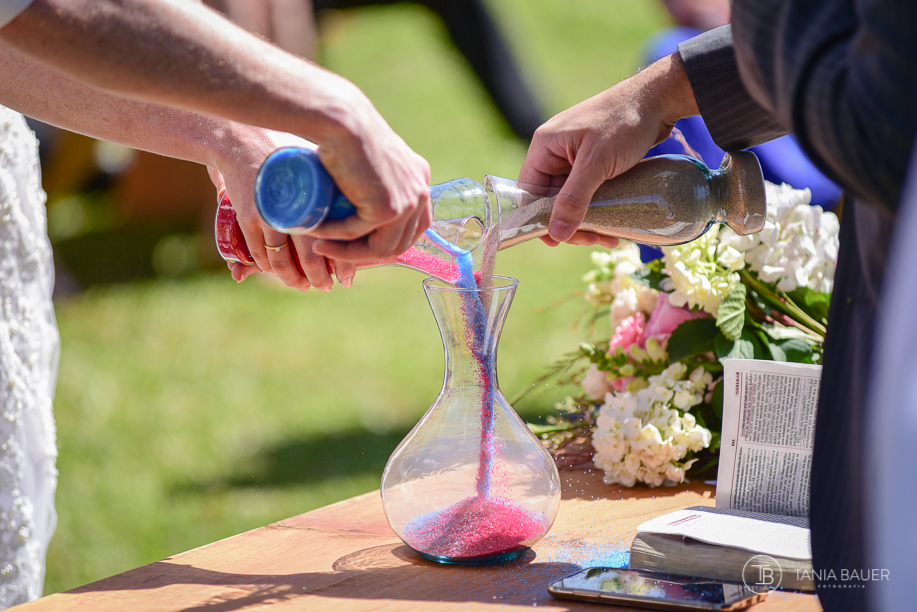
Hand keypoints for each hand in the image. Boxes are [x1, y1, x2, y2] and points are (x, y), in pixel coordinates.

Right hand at [208, 130, 355, 291]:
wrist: (242, 138)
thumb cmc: (284, 153)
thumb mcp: (314, 167)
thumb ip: (331, 193)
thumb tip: (358, 219)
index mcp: (317, 198)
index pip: (336, 240)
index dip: (343, 264)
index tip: (347, 278)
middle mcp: (294, 209)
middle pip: (311, 257)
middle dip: (319, 278)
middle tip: (325, 286)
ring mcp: (269, 216)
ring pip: (281, 262)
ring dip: (292, 279)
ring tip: (302, 284)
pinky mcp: (247, 218)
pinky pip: (259, 253)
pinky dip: (268, 267)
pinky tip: (276, 270)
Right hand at [304, 88, 432, 262]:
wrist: (342, 119)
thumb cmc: (346, 131)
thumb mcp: (370, 159)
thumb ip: (374, 176)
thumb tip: (358, 200)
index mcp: (420, 179)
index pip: (413, 226)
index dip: (386, 241)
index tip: (357, 244)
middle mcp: (420, 192)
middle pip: (400, 243)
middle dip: (366, 254)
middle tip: (335, 250)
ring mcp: (407, 203)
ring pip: (381, 248)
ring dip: (349, 254)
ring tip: (322, 248)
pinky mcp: (387, 209)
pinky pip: (357, 234)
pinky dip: (335, 239)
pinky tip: (315, 234)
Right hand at [519, 53, 698, 245]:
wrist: (659, 98)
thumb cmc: (623, 122)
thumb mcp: (596, 163)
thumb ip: (574, 199)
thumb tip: (556, 236)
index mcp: (545, 147)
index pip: (528, 192)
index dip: (539, 219)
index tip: (558, 241)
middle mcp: (556, 152)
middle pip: (551, 200)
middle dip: (570, 224)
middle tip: (593, 240)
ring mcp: (576, 157)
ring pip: (573, 200)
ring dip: (588, 222)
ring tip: (609, 237)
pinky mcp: (596, 161)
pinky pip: (590, 193)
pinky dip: (600, 210)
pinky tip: (615, 225)